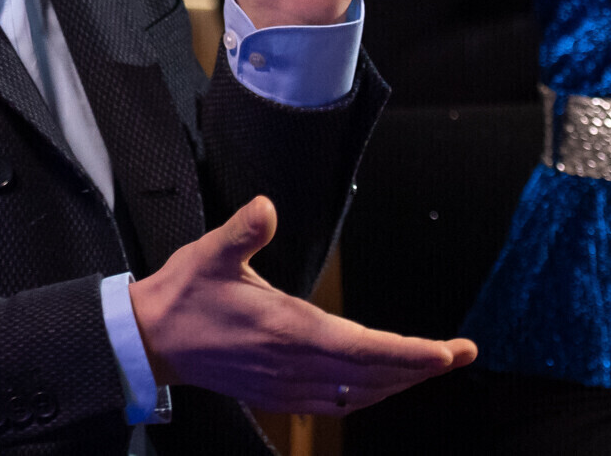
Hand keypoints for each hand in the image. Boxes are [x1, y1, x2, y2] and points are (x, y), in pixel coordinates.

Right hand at [128, 197, 473, 412]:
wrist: (150, 341)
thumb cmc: (184, 294)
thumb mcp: (210, 253)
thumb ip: (242, 230)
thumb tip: (266, 206)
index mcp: (286, 329)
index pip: (363, 349)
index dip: (410, 353)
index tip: (448, 352)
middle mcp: (293, 365)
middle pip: (372, 376)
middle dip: (420, 367)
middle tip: (460, 354)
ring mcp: (285, 385)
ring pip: (359, 394)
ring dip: (398, 382)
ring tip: (430, 366)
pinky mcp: (277, 394)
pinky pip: (335, 404)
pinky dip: (366, 395)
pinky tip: (379, 386)